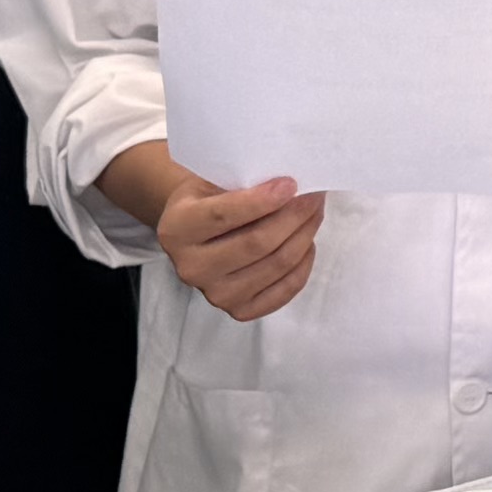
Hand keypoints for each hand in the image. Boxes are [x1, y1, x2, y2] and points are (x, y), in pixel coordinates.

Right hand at [151, 166, 324, 321]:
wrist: (195, 233)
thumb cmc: (208, 199)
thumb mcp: (211, 181)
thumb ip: (243, 184)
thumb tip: (294, 187)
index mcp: (177, 229)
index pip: (224, 216)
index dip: (263, 200)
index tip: (292, 184)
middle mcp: (191, 267)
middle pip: (257, 243)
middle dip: (294, 216)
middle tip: (314, 196)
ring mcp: (215, 295)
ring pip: (276, 265)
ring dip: (305, 235)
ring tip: (315, 213)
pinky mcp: (240, 310)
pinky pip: (285, 289)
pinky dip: (304, 264)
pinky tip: (307, 243)